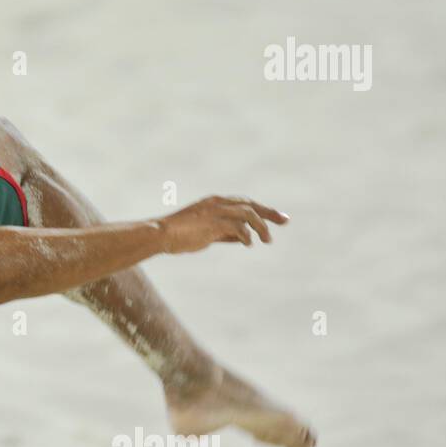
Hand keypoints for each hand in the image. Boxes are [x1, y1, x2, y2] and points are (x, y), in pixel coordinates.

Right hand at [158, 196, 288, 253]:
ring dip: (261, 227)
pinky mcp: (215, 223)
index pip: (244, 202)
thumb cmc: (179, 235)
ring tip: (267, 240)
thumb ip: (224, 233)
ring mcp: (216, 212)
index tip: (275, 217)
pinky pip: (239, 228)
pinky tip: (248, 244)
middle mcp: (218, 203)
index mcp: (214, 202)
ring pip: (249, 214)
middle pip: (251, 204)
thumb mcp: (205, 232)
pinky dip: (246, 236)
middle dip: (269, 213)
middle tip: (285, 220)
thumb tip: (242, 238)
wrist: (160, 234)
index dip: (261, 209)